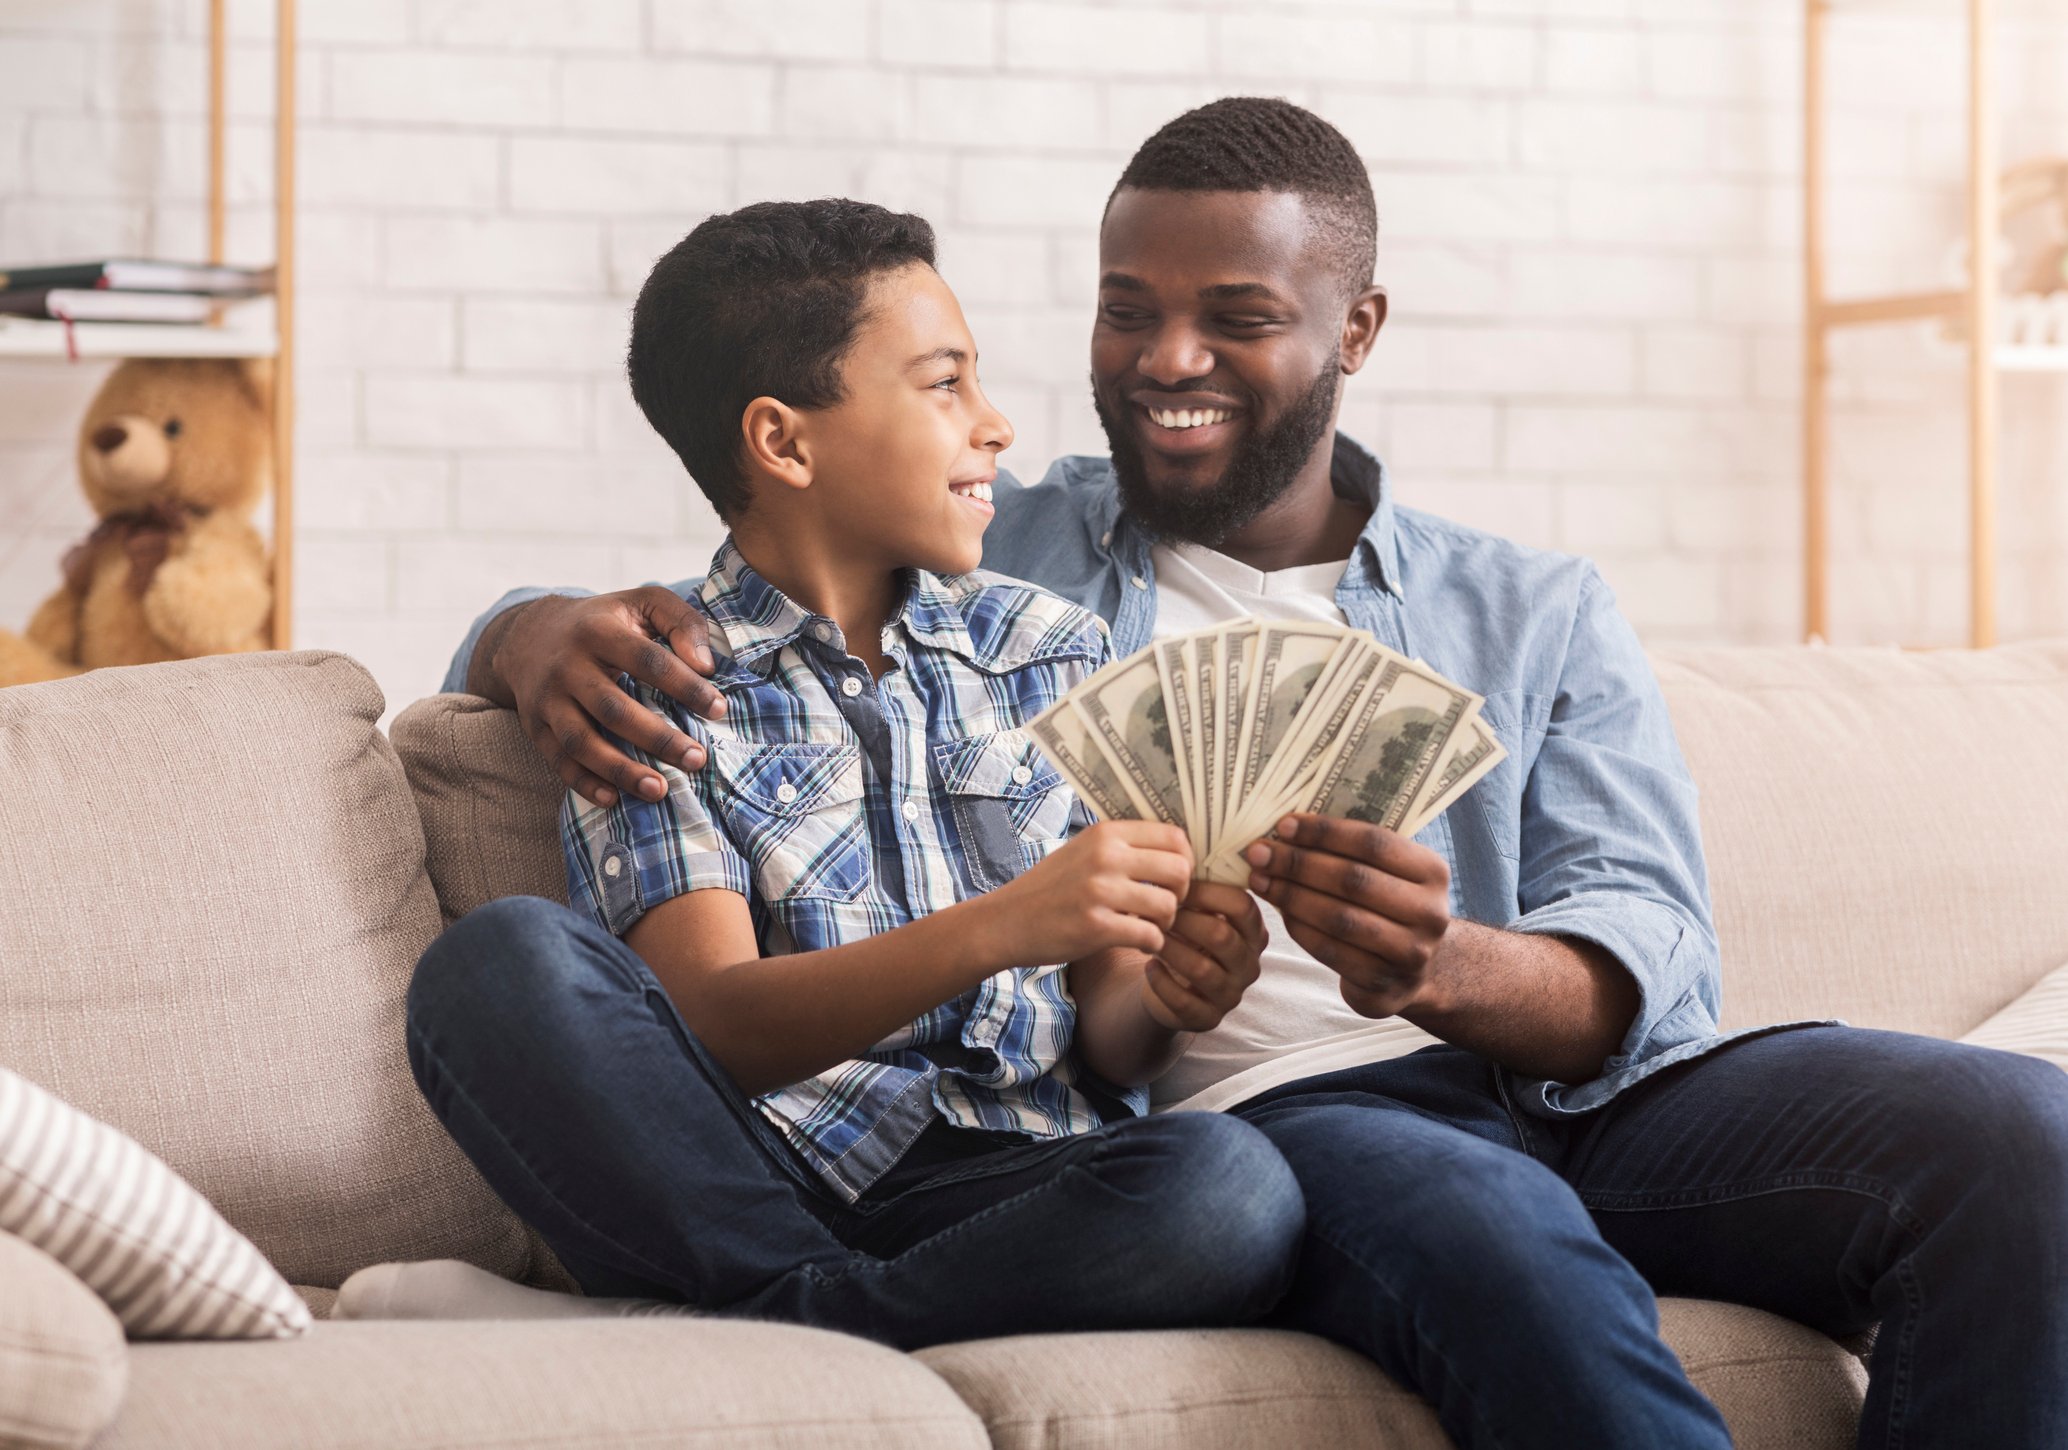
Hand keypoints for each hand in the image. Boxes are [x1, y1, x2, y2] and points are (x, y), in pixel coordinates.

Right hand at [485, 589, 726, 807]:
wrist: (530, 634)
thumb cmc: (605, 621)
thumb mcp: (643, 603)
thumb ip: (681, 622)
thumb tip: (705, 666)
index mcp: (599, 631)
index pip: (647, 661)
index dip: (685, 686)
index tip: (718, 709)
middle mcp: (567, 666)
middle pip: (613, 709)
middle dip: (657, 739)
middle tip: (697, 760)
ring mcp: (547, 699)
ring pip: (581, 741)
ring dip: (621, 770)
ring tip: (660, 791)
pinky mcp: (535, 726)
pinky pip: (557, 760)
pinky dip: (584, 783)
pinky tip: (613, 799)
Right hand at [976, 821, 1192, 966]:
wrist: (1006, 921)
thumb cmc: (1049, 888)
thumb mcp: (1082, 850)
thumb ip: (1122, 846)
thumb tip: (1175, 848)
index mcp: (1105, 833)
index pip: (1174, 836)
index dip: (1185, 860)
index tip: (1173, 879)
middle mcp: (1105, 857)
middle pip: (1179, 870)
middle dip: (1181, 893)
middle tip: (1165, 906)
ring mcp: (1100, 892)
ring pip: (1168, 906)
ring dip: (1166, 923)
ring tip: (1150, 927)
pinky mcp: (1096, 927)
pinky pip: (1150, 936)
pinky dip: (1151, 945)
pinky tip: (1138, 943)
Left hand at [1138, 881, 1265, 1032]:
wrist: (1171, 984)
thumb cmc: (1185, 936)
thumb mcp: (1198, 911)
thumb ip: (1199, 886)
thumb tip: (1181, 843)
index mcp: (1253, 932)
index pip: (1243, 906)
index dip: (1209, 892)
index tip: (1178, 883)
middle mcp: (1249, 964)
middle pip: (1222, 937)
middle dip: (1185, 920)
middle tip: (1157, 909)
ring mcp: (1231, 994)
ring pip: (1202, 970)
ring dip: (1171, 949)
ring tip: (1149, 935)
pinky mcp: (1209, 1018)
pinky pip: (1186, 1002)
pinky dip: (1163, 982)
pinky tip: (1149, 966)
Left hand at [1244, 813, 1450, 1017]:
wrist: (1412, 970)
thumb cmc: (1388, 906)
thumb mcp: (1389, 873)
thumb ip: (1353, 850)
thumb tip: (1288, 827)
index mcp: (1432, 872)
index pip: (1373, 843)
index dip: (1325, 832)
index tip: (1283, 825)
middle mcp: (1430, 913)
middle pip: (1353, 880)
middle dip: (1299, 863)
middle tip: (1259, 853)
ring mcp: (1411, 954)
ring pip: (1340, 918)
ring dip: (1292, 896)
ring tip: (1260, 879)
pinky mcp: (1384, 985)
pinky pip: (1331, 951)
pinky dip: (1299, 928)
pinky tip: (1278, 912)